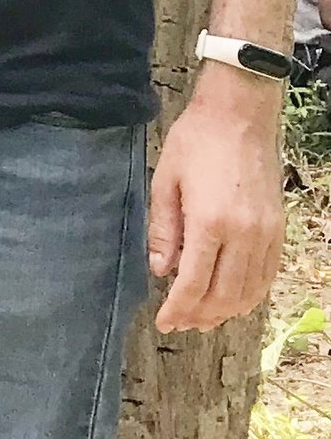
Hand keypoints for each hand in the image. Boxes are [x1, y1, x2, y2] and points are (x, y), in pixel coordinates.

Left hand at [148, 67, 285, 331]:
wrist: (239, 115)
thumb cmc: (195, 143)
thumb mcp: (165, 182)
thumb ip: (163, 230)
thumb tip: (160, 270)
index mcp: (210, 224)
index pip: (194, 284)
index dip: (178, 309)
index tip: (164, 321)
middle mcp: (244, 234)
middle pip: (225, 295)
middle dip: (201, 315)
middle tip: (180, 323)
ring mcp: (266, 233)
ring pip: (251, 290)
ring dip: (227, 310)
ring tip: (204, 317)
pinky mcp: (278, 228)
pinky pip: (268, 273)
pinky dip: (251, 293)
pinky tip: (234, 297)